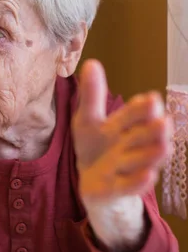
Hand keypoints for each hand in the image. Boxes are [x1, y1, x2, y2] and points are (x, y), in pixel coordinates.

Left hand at [72, 60, 172, 202]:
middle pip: (146, 136)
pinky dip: (138, 181)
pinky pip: (131, 185)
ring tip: (164, 146)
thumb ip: (91, 96)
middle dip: (154, 130)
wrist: (92, 182)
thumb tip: (91, 62)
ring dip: (151, 153)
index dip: (143, 108)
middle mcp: (133, 144)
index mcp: (126, 124)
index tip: (150, 99)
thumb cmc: (95, 146)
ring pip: (142, 159)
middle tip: (163, 122)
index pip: (138, 113)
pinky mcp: (119, 188)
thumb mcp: (88, 120)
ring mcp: (128, 167)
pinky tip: (148, 175)